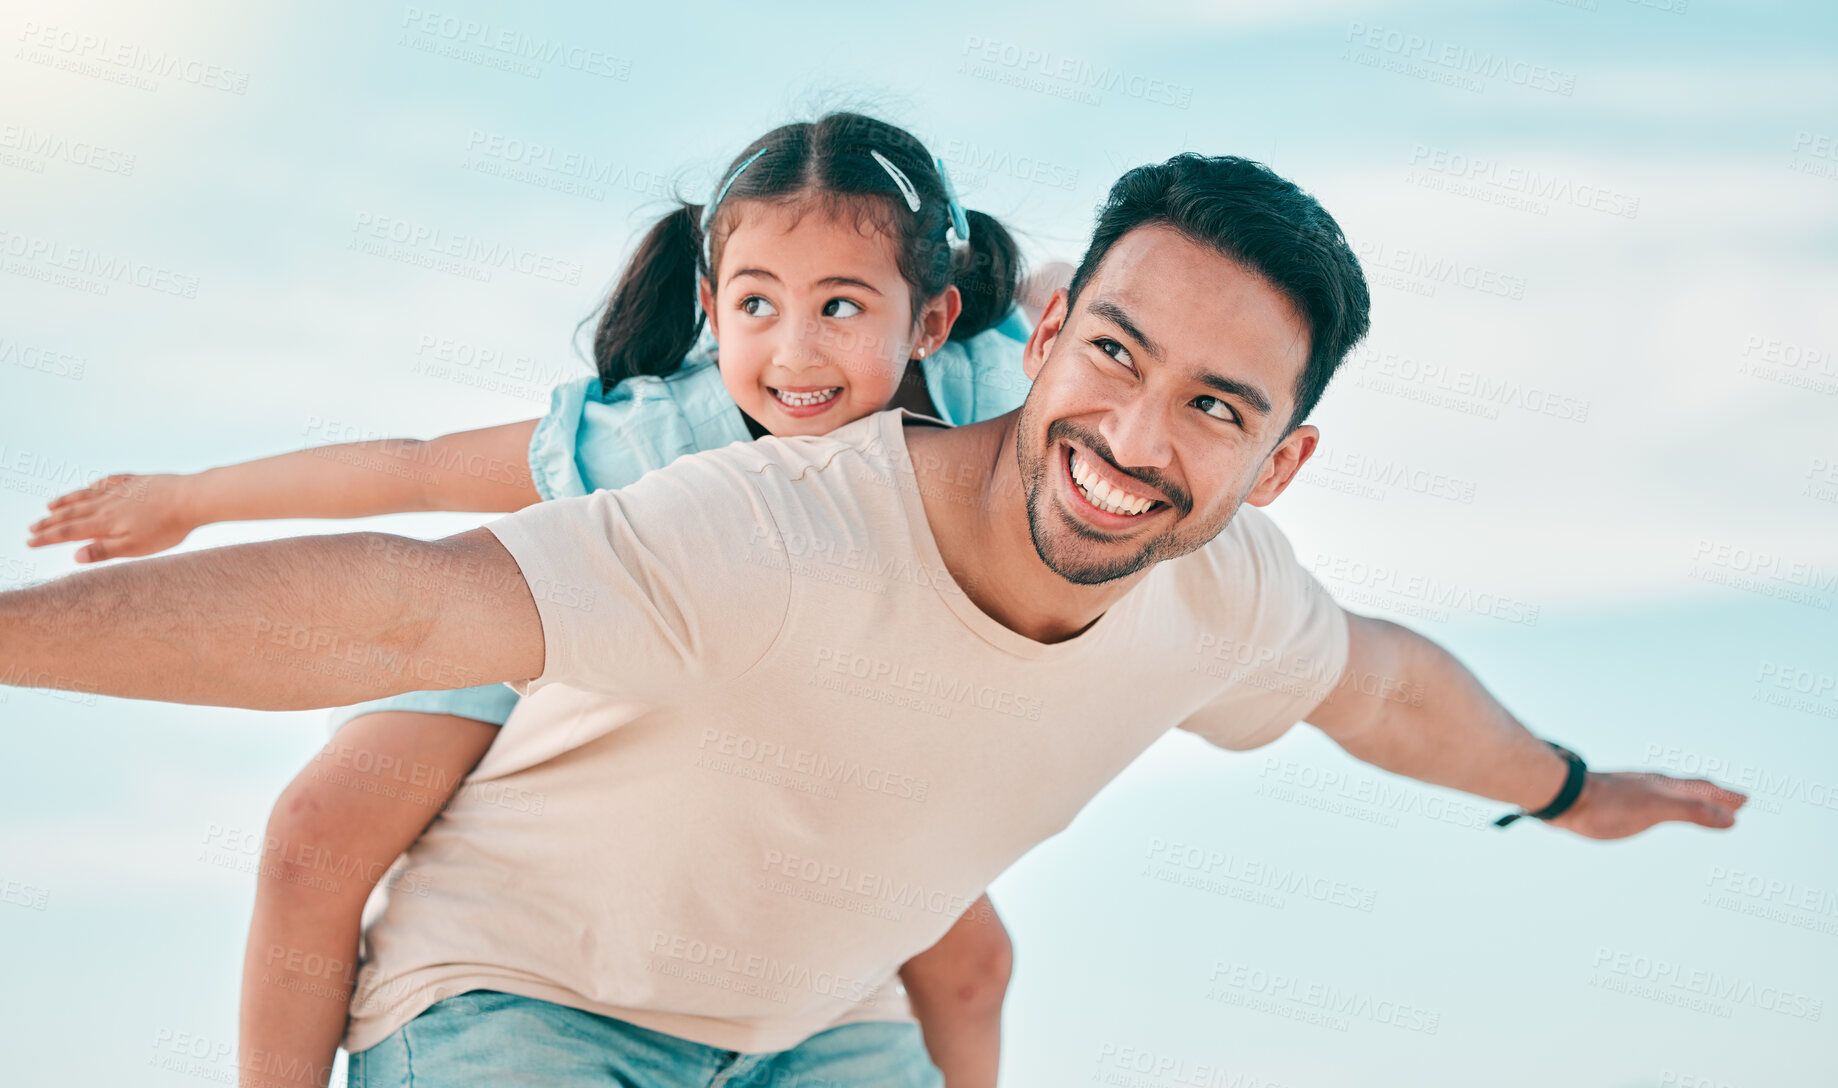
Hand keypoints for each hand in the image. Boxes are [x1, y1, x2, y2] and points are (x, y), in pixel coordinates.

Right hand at [27, 473, 196, 562]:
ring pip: (86, 496)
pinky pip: (108, 482)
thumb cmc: (167, 528)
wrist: (191, 498)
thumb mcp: (135, 547)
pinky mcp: (136, 481)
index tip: (29, 541)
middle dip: (50, 521)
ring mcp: (121, 490)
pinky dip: (94, 486)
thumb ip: (104, 550)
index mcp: (105, 523)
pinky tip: (90, 487)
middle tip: (31, 527)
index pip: (69, 532)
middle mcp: (108, 504)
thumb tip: (75, 555)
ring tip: (50, 506)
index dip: (48, 537)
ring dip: (66, 502)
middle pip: (72, 513)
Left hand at [1546, 771, 1747, 839]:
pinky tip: (1651, 807)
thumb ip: (1692, 812)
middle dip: (1714, 797)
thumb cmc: (1609, 804)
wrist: (1565, 796)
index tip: (1745, 800)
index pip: (1703, 791)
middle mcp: (1652, 786)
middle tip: (1734, 801)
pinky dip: (1664, 805)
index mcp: (1665, 787)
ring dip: (1690, 799)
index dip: (1725, 798)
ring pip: (1670, 794)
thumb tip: (1731, 818)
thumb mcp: (1656, 809)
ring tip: (1698, 803)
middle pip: (1690, 790)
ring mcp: (1634, 792)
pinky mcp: (1616, 801)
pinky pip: (1650, 801)